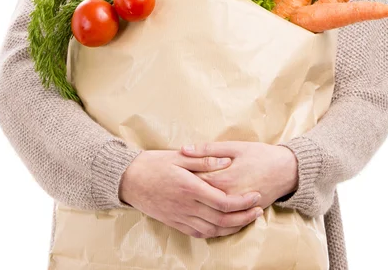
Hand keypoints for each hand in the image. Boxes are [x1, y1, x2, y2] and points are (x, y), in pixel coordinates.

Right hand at [119, 150, 263, 238]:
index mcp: (189, 187)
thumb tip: (228, 161)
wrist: (129, 179)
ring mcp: (179, 217)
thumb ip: (205, 159)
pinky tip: (223, 227)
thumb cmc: (154, 163)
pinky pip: (198, 233)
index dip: (242, 202)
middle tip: (258, 210)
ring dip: (232, 228)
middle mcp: (186, 206)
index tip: (255, 196)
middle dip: (243, 217)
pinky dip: (214, 233)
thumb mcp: (180, 156)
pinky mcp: (174, 222)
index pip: (222, 201)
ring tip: (246, 220)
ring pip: (212, 230)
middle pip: (221, 219)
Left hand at [180, 142, 298, 209]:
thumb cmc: (260, 155)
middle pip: (198, 199)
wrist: (286, 171)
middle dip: (185, 194)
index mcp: (223, 178)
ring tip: (186, 199)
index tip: (171, 173)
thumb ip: (208, 149)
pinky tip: (202, 213)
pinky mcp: (242, 215)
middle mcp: (227, 197)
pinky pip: (222, 223)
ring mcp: (235, 209)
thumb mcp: (234, 146)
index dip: (180, 178)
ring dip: (196, 208)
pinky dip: (210, 219)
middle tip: (174, 186)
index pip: (193, 182)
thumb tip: (184, 148)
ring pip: (209, 214)